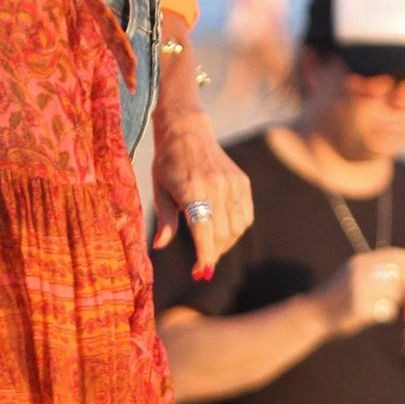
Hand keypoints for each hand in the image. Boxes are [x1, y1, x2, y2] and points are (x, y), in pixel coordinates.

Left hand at [151, 108, 253, 278]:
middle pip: (222, 234)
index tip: (200, 272)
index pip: (204, 232)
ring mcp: (232, 184)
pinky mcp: (242, 181)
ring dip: (226, 244)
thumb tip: (158, 246)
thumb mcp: (159, 190)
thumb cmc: (167, 162)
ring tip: (211, 246)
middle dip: (213, 254)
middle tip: (202, 265)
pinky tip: (223, 229)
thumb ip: (165, 220)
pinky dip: (237, 228)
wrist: (187, 131)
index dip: (204, 256)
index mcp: (192, 190)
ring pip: (237, 228)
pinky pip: (246, 215)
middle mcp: (216, 187)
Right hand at [317, 246, 404, 336]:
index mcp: (360, 262)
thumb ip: (377, 271)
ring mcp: (360, 289)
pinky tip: (373, 313)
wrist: (315, 313)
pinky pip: (385, 310)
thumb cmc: (339, 296)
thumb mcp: (354, 275)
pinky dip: (384, 312)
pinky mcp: (360, 308)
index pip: (392, 254)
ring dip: (395, 300)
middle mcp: (361, 271)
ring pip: (394, 292)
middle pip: (398, 272)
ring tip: (381, 304)